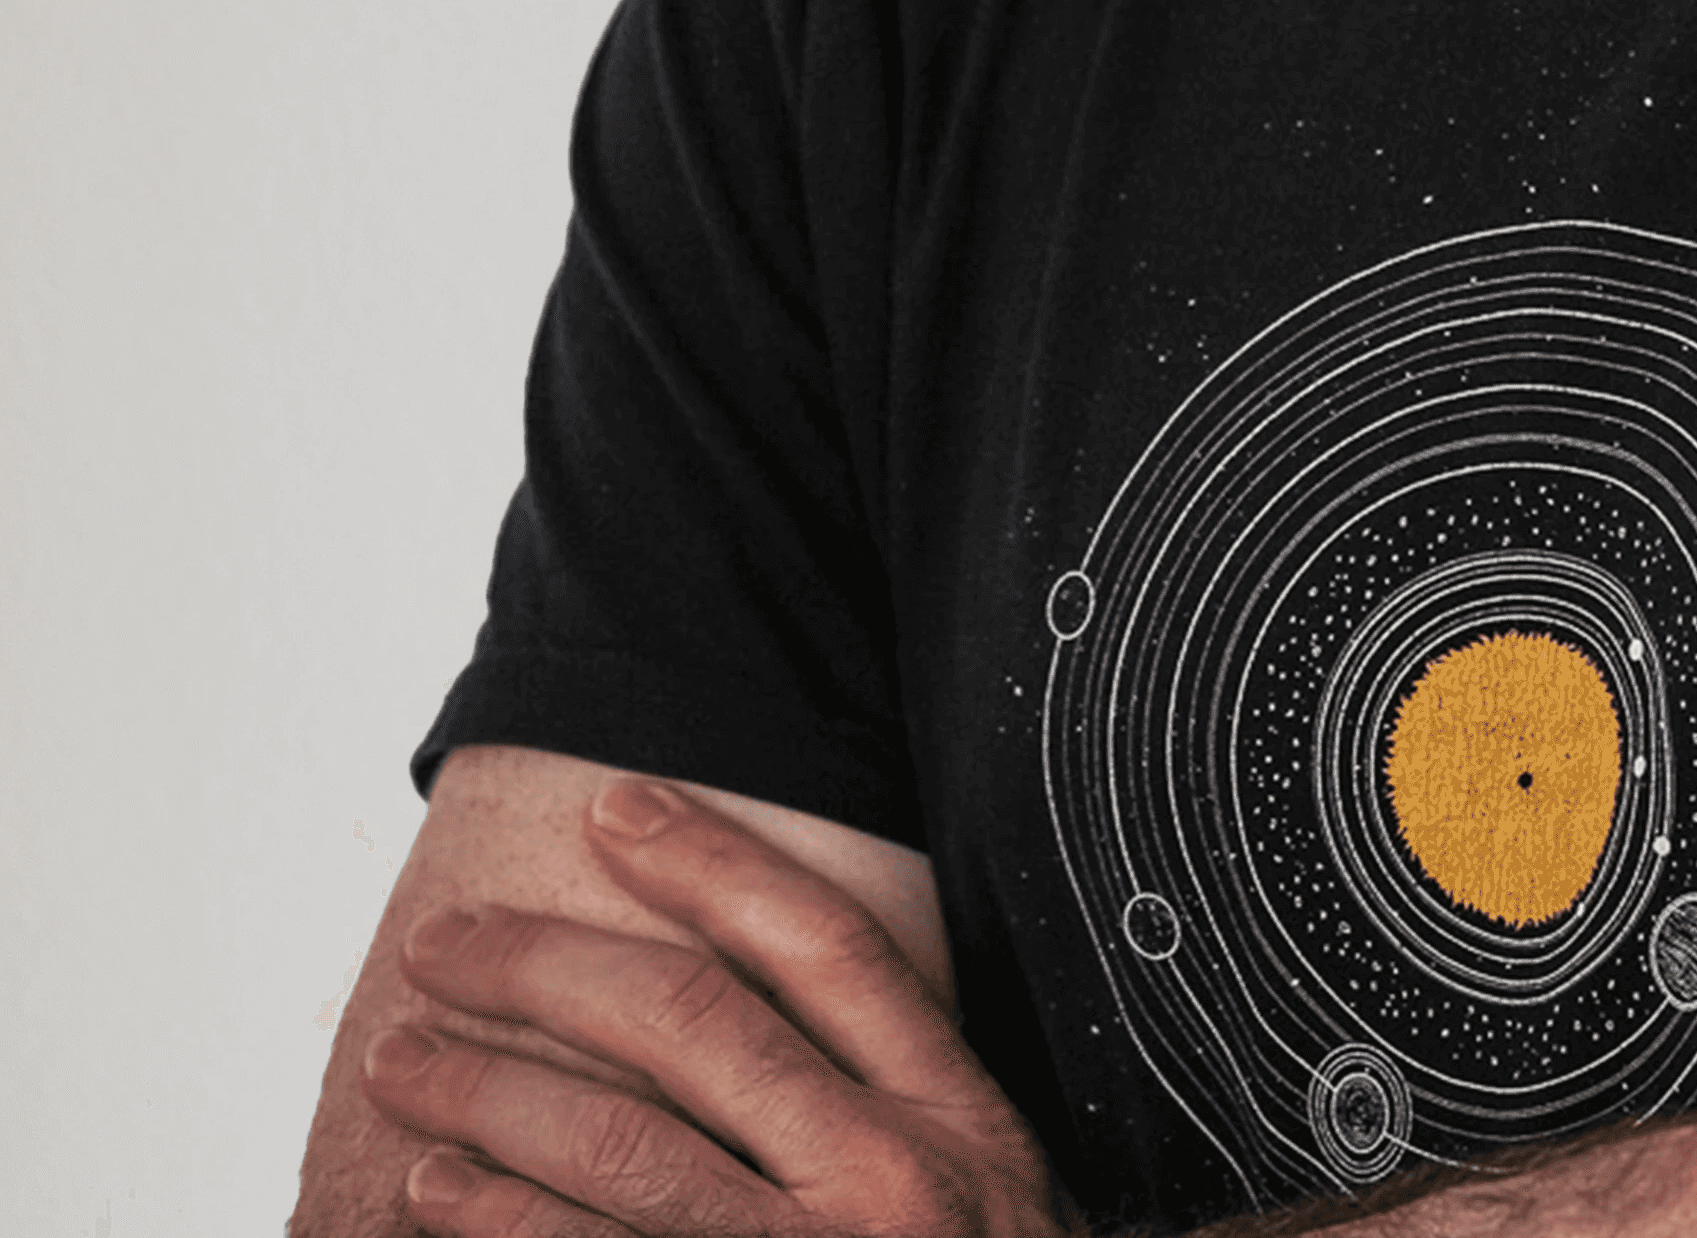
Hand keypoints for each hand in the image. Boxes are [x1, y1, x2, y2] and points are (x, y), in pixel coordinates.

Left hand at [360, 777, 1082, 1237]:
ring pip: (620, 1151)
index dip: (711, 863)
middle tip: (444, 941)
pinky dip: (499, 1226)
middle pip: (694, 1028)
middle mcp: (885, 1185)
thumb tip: (741, 999)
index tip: (611, 808)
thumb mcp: (985, 1194)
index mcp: (954, 1120)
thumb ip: (889, 1106)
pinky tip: (428, 1196)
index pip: (822, 947)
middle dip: (546, 966)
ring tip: (402, 1062)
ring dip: (487, 1095)